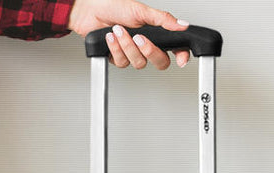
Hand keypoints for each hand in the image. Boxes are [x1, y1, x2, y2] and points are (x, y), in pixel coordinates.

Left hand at [67, 0, 191, 69]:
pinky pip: (122, 62)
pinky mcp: (118, 59)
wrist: (91, 12)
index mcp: (156, 33)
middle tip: (139, 38)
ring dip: (127, 46)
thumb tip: (182, 24)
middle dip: (149, 51)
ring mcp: (132, 53)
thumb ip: (162, 20)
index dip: (181, 55)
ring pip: (138, 63)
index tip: (181, 60)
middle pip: (159, 62)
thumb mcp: (142, 11)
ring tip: (118, 30)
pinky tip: (110, 37)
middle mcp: (146, 45)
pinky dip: (115, 48)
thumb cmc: (115, 7)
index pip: (174, 48)